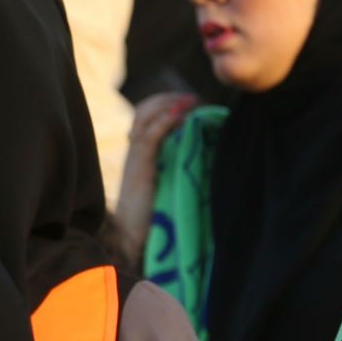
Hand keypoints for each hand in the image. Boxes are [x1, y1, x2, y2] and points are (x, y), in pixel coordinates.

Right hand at [111, 92, 197, 263]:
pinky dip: (165, 120)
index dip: (167, 105)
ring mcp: (134, 158)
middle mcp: (134, 152)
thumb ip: (181, 169)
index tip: (192, 104)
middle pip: (144, 110)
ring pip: (145, 116)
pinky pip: (149, 135)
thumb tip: (207, 155)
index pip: (147, 117)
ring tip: (191, 103)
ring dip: (169, 105)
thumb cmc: (156, 220)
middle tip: (193, 100)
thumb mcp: (171, 188)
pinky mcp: (138, 167)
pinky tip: (183, 116)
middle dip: (169, 100)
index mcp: (140, 156)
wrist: (135, 241)